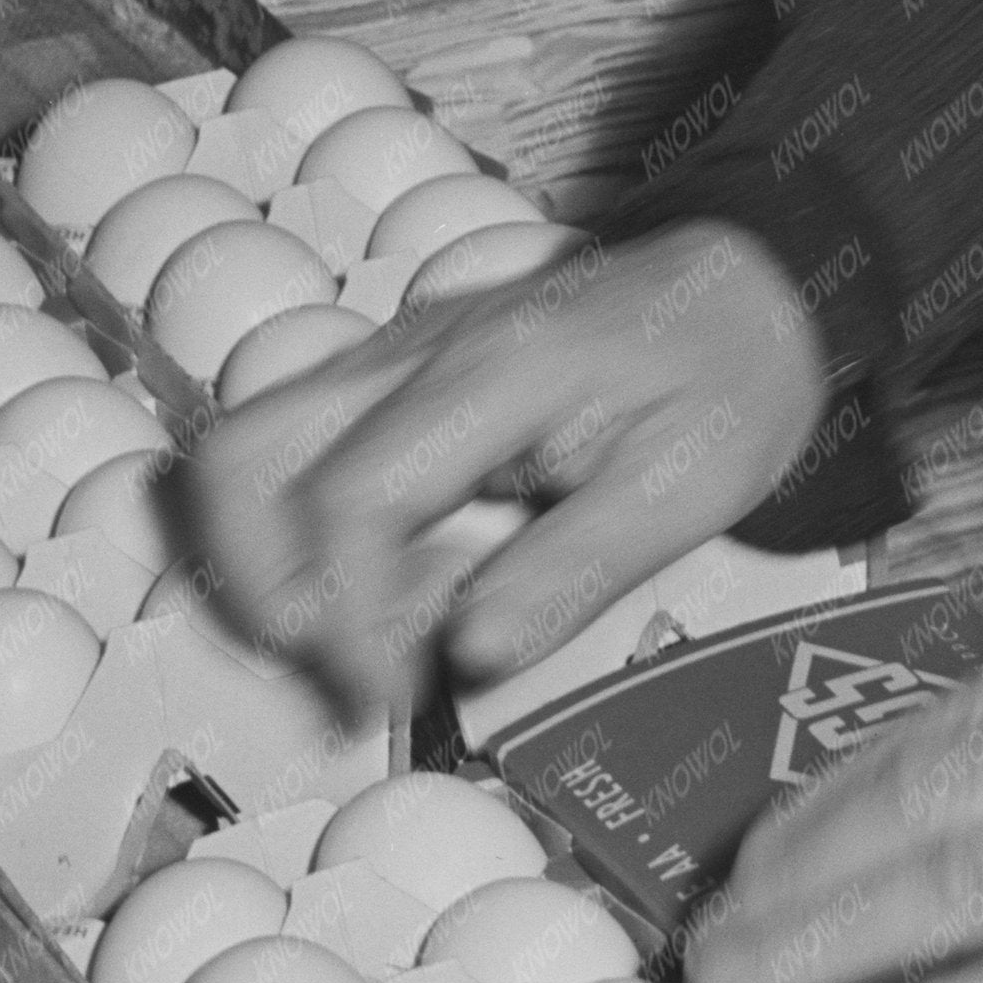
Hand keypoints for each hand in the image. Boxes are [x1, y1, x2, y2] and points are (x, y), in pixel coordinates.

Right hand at [177, 221, 829, 724]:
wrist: (738, 288)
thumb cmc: (724, 379)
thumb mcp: (689, 489)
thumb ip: (576, 571)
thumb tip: (471, 654)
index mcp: (496, 376)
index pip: (352, 500)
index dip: (347, 619)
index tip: (389, 694)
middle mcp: (414, 353)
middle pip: (245, 459)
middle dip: (264, 591)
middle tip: (349, 674)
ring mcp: (387, 358)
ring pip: (244, 451)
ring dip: (264, 565)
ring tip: (357, 640)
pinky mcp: (383, 380)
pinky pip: (286, 453)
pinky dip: (296, 537)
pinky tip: (385, 586)